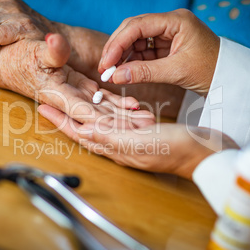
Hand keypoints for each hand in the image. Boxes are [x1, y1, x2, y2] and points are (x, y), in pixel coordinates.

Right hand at [0, 0, 155, 126]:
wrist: (14, 59)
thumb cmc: (20, 56)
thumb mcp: (33, 52)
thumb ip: (49, 51)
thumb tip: (56, 42)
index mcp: (57, 94)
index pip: (82, 111)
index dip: (101, 120)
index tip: (122, 127)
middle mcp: (68, 100)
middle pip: (99, 117)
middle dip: (122, 124)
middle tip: (146, 128)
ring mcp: (76, 96)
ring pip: (104, 111)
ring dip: (124, 116)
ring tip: (147, 119)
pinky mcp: (81, 90)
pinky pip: (101, 101)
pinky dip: (118, 103)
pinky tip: (134, 105)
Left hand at [38, 104, 238, 179]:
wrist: (207, 153)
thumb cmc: (179, 150)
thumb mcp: (143, 142)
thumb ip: (112, 138)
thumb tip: (83, 132)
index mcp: (116, 147)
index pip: (80, 132)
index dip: (61, 120)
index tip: (43, 107)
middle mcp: (120, 144)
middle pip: (87, 126)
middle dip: (68, 114)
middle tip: (52, 98)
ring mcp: (131, 138)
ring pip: (102, 121)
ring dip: (87, 109)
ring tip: (73, 95)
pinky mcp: (143, 132)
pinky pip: (121, 119)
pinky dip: (112, 109)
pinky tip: (108, 101)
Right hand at [98, 9, 219, 95]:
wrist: (230, 79)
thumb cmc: (212, 71)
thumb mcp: (177, 72)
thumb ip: (145, 73)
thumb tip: (116, 76)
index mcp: (176, 20)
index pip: (138, 26)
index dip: (118, 43)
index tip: (106, 62)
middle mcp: (170, 23)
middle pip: (134, 30)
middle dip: (117, 48)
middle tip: (104, 67)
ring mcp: (167, 34)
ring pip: (136, 41)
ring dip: (123, 56)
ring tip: (112, 72)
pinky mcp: (166, 46)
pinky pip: (143, 51)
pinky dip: (132, 62)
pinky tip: (124, 71)